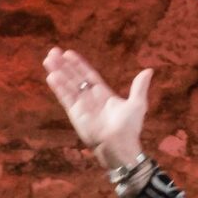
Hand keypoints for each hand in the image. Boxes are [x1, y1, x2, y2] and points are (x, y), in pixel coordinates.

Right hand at [43, 48, 152, 169]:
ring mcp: (81, 105)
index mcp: (104, 94)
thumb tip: (149, 70)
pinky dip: (59, 87)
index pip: (88, 75)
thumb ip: (139, 87)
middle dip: (63, 65)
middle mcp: (90, 98)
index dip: (78, 65)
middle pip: (74, 78)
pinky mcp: (75, 114)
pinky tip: (51, 76)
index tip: (68, 53)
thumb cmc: (129, 127)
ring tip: (48, 59)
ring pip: (67, 85)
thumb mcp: (137, 104)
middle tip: (52, 51)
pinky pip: (65, 97)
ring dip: (58, 72)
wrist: (119, 145)